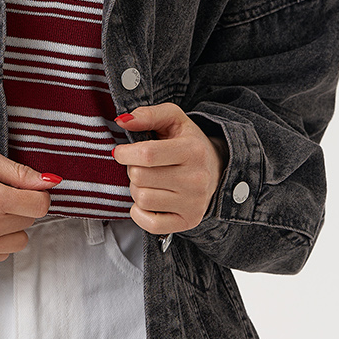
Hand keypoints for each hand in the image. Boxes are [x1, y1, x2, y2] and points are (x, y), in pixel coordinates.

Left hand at [112, 104, 228, 233]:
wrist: (217, 168)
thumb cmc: (189, 142)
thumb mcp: (174, 119)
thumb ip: (148, 115)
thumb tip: (122, 120)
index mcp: (192, 150)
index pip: (147, 154)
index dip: (125, 153)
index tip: (121, 152)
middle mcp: (196, 179)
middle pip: (140, 177)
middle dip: (132, 170)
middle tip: (142, 166)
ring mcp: (194, 203)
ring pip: (142, 199)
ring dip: (136, 190)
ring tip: (148, 182)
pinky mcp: (189, 221)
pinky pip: (149, 224)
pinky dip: (140, 213)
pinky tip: (148, 201)